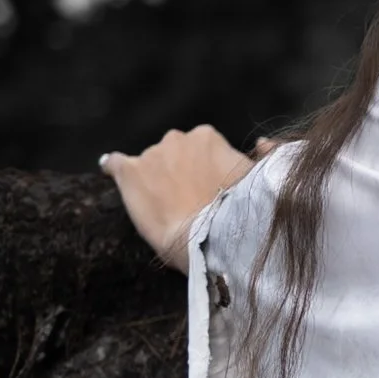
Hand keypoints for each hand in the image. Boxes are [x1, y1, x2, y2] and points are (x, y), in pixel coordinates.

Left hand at [98, 124, 259, 272]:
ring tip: (164, 207)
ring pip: (150, 163)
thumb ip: (266, 157)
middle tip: (188, 203)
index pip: (202, 149)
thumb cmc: (239, 214)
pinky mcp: (128, 174)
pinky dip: (115, 168)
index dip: (204, 173)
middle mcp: (177, 139)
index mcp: (207, 137)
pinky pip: (115, 163)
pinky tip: (112, 173)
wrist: (206, 240)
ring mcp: (150, 155)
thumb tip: (263, 142)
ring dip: (155, 179)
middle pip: (174, 153)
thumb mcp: (260, 180)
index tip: (208, 192)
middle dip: (179, 172)